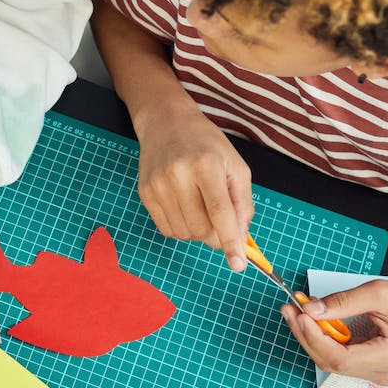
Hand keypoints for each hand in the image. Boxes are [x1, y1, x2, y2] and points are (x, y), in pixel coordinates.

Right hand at [134, 107, 253, 270]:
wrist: (166, 123)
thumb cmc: (206, 144)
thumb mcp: (235, 165)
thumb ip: (242, 203)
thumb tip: (241, 238)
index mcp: (206, 164)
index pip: (219, 212)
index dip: (230, 241)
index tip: (238, 264)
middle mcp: (178, 175)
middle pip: (201, 228)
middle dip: (216, 235)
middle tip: (221, 224)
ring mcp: (158, 185)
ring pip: (184, 233)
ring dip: (198, 232)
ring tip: (200, 208)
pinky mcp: (145, 193)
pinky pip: (167, 229)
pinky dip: (181, 228)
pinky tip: (185, 208)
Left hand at [280, 280, 387, 385]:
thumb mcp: (380, 294)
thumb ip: (344, 303)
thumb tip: (311, 310)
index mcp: (387, 360)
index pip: (339, 358)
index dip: (315, 338)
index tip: (299, 314)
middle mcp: (380, 374)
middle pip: (331, 361)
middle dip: (307, 335)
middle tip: (289, 308)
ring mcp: (374, 373)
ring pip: (332, 360)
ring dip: (312, 336)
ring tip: (297, 311)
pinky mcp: (369, 366)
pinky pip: (339, 355)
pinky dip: (324, 338)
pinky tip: (313, 320)